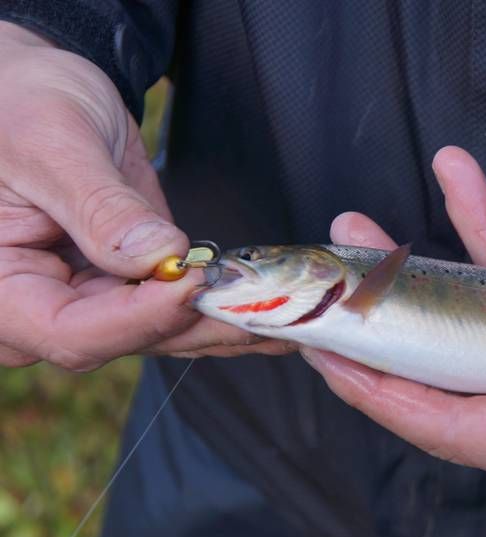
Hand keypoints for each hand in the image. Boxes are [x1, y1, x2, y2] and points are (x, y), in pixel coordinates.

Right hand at [0, 22, 291, 368]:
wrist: (29, 90)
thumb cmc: (16, 103)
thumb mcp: (50, 142)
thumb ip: (98, 205)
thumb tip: (159, 256)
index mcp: (1, 289)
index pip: (74, 333)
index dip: (143, 316)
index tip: (195, 281)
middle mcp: (40, 312)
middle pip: (131, 340)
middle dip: (205, 324)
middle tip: (276, 312)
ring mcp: (89, 305)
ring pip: (166, 332)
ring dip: (231, 323)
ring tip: (298, 315)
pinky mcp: (128, 288)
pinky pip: (178, 309)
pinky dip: (227, 307)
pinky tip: (280, 307)